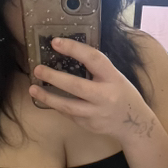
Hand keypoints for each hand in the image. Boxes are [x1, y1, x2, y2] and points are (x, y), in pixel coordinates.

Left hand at [29, 37, 153, 144]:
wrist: (134, 124)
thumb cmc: (122, 94)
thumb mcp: (116, 77)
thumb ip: (96, 70)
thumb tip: (69, 54)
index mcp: (113, 78)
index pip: (93, 59)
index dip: (74, 49)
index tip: (55, 42)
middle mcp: (105, 96)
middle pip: (76, 86)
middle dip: (54, 77)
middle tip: (37, 70)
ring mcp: (96, 113)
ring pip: (68, 106)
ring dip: (48, 97)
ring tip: (33, 89)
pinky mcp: (88, 125)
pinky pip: (69, 114)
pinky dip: (57, 106)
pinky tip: (47, 99)